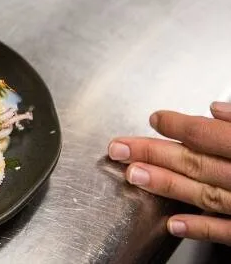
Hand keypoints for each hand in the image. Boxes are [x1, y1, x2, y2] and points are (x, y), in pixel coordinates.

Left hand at [108, 102, 230, 244]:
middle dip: (151, 153)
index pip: (204, 133)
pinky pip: (225, 231)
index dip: (176, 125)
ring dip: (165, 184)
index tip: (154, 119)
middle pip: (192, 162)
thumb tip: (214, 110)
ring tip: (133, 175)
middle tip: (119, 148)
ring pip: (202, 194)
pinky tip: (171, 223)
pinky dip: (198, 227)